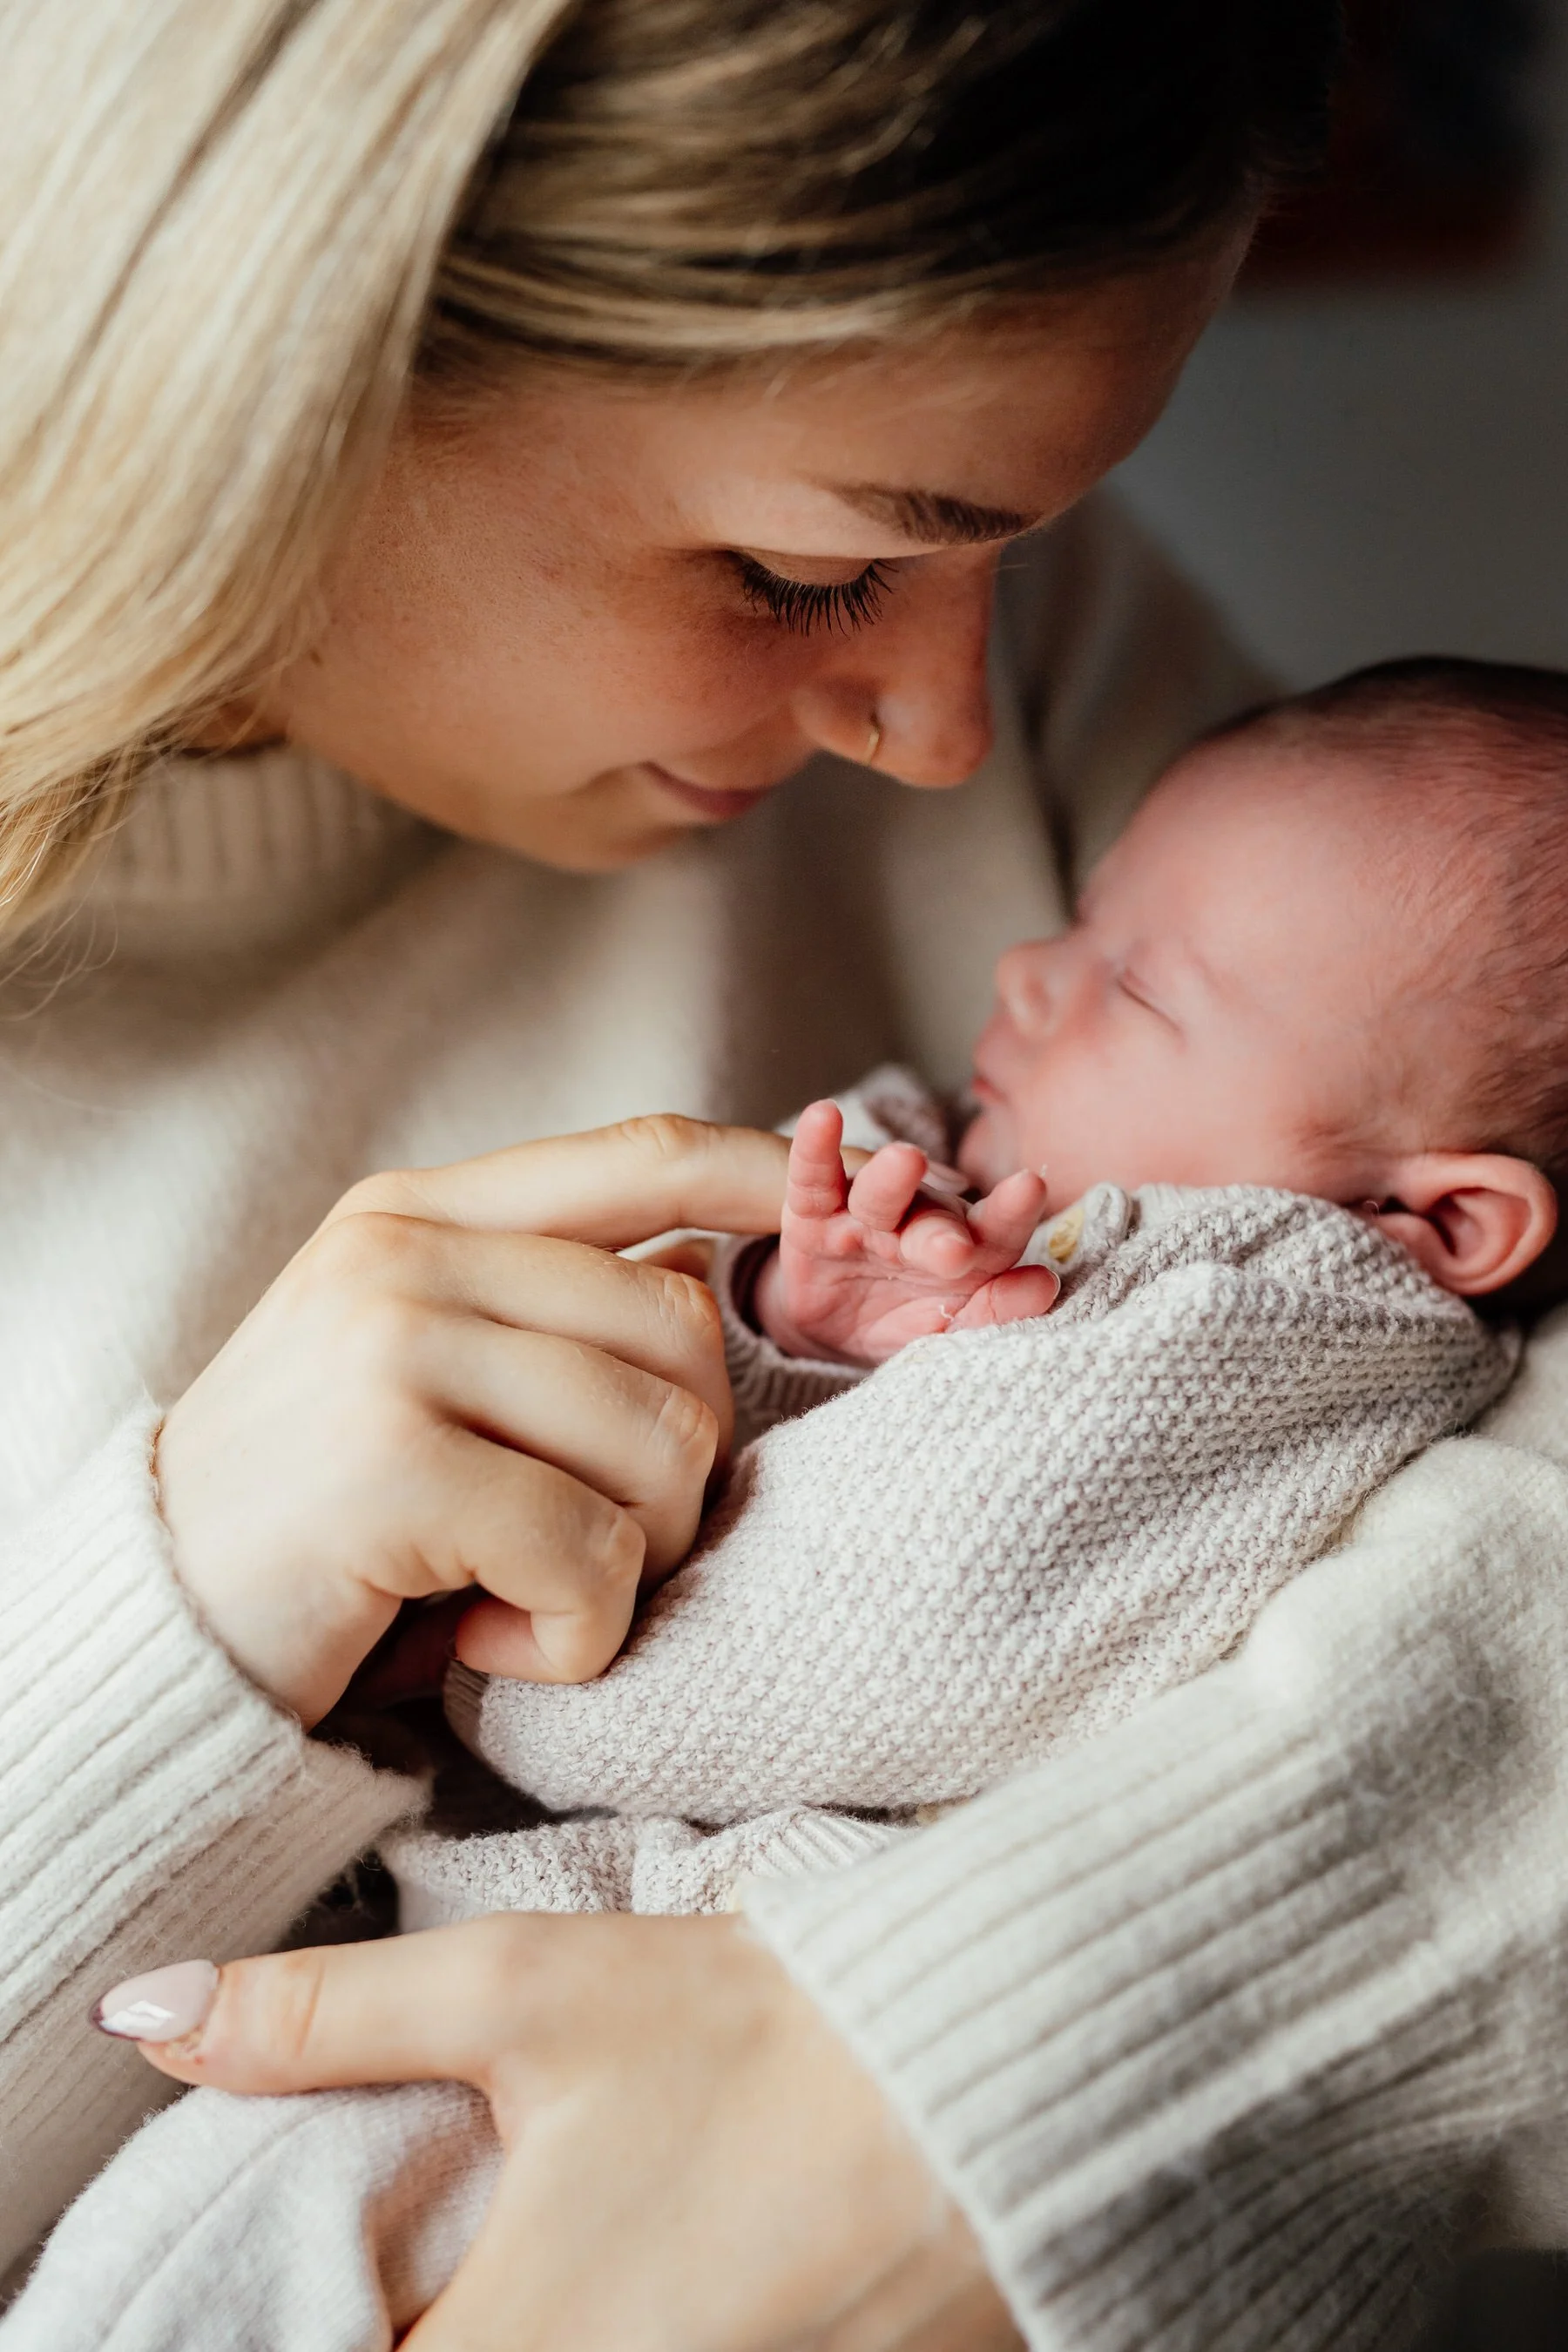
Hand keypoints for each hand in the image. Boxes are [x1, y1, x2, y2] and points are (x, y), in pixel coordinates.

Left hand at [109, 1917, 1024, 2350]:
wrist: (988, 2091)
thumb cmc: (761, 2042)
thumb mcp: (531, 1996)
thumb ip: (326, 2015)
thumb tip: (155, 2020)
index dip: (302, 2327)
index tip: (338, 2257)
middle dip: (408, 2318)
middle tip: (438, 2240)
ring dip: (513, 2327)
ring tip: (544, 2246)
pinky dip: (601, 2337)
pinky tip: (633, 2270)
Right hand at [156, 1116, 789, 1726]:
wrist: (152, 1630)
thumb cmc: (314, 1514)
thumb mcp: (409, 1366)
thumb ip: (535, 1303)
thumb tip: (712, 1256)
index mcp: (415, 1214)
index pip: (633, 1158)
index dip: (753, 1171)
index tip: (833, 1190)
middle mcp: (407, 1257)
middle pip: (686, 1331)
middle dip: (681, 1469)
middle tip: (586, 1546)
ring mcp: (394, 1348)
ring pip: (662, 1445)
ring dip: (632, 1562)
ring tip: (524, 1595)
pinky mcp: (394, 1466)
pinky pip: (594, 1555)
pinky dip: (577, 1634)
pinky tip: (491, 1640)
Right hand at [754, 1101, 1058, 1364]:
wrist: (831, 1329)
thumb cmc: (904, 1319)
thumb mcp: (944, 1330)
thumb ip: (992, 1311)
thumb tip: (1045, 1284)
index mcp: (961, 1250)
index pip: (993, 1233)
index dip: (1011, 1214)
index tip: (1030, 1188)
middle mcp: (915, 1225)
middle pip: (933, 1220)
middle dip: (942, 1230)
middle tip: (955, 1245)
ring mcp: (862, 1218)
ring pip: (877, 1195)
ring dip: (891, 1179)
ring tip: (905, 1160)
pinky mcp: (810, 1217)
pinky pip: (814, 1179)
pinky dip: (816, 1148)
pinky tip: (822, 1116)